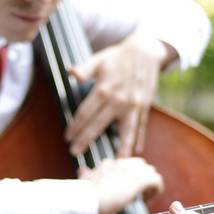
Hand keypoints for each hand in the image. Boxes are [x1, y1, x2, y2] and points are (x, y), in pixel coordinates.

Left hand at [66, 34, 172, 157]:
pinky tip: (135, 151)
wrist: (145, 51)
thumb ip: (84, 69)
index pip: (85, 112)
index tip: (67, 136)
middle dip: (85, 139)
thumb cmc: (117, 57)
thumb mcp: (99, 60)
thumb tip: (71, 73)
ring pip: (125, 130)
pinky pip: (141, 126)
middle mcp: (119, 100)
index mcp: (104, 89)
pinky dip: (138, 139)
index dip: (75, 126)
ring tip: (115, 162)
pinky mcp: (144, 106)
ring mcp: (133, 105)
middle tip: (74, 152)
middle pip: (99, 124)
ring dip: (119, 147)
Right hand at [79, 157, 163, 213]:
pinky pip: (157, 180)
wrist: (88, 199)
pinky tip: (148, 199)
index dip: (128, 176)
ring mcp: (133, 170)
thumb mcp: (84, 181)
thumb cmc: (84, 194)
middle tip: (137, 193)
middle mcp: (122, 163)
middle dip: (141, 177)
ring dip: (149, 183)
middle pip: (140, 165)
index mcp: (109, 164)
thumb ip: (87, 174)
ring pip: (150, 171)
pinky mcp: (141, 179)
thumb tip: (83, 170)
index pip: (125, 164)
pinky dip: (156, 189)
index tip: (125, 188)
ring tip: (144, 196)